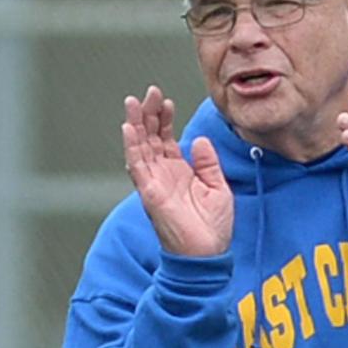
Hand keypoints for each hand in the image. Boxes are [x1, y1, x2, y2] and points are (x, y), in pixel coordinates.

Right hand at [122, 85, 233, 255]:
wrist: (208, 254)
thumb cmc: (213, 226)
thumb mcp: (218, 187)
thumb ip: (208, 163)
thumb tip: (198, 140)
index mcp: (179, 171)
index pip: (165, 139)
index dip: (164, 119)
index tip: (166, 102)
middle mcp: (163, 174)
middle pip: (150, 138)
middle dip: (148, 114)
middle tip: (150, 92)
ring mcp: (154, 183)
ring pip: (140, 147)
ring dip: (135, 124)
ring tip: (134, 102)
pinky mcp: (150, 193)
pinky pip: (138, 167)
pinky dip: (132, 147)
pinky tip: (129, 129)